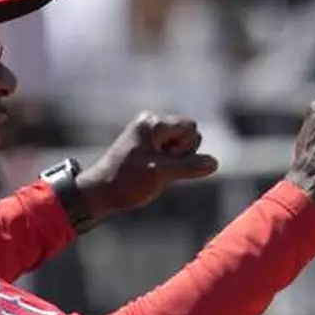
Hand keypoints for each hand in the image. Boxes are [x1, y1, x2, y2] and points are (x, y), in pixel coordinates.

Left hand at [75, 112, 218, 219]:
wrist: (100, 192)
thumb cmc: (126, 182)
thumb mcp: (160, 175)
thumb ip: (189, 167)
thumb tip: (214, 163)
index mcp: (153, 123)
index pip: (191, 128)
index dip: (186, 149)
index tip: (164, 162)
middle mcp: (151, 122)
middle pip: (189, 134)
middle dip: (182, 154)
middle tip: (158, 167)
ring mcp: (149, 133)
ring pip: (182, 144)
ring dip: (175, 160)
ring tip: (154, 171)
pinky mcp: (148, 145)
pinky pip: (172, 151)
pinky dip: (168, 163)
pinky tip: (151, 172)